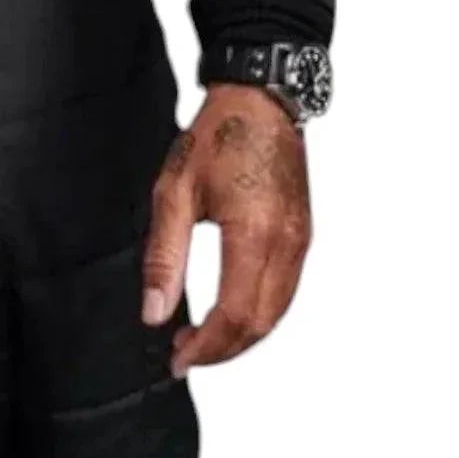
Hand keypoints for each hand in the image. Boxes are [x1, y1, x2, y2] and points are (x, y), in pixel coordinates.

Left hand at [140, 85, 311, 375]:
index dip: (207, 348)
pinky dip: (260, 312)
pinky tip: (231, 310)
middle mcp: (287, 243)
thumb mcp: (174, 192)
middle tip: (186, 352)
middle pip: (262, 324)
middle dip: (224, 350)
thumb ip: (164, 256)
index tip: (178, 358)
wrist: (261, 100)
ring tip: (203, 337)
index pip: (236, 316)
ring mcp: (301, 241)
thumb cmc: (219, 135)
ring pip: (278, 312)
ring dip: (242, 335)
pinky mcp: (303, 235)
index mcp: (254, 234)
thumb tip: (155, 311)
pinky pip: (286, 291)